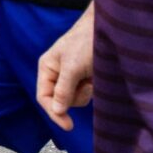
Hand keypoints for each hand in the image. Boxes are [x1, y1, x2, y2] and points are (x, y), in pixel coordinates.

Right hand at [35, 4, 93, 130]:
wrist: (108, 27)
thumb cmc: (87, 40)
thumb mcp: (73, 66)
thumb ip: (63, 90)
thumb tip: (57, 111)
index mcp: (47, 68)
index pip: (44, 98)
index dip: (54, 113)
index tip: (69, 126)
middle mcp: (57, 73)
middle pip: (60, 101)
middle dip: (75, 97)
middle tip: (87, 85)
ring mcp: (72, 75)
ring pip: (75, 98)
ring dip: (86, 92)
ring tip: (92, 77)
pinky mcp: (86, 76)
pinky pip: (86, 92)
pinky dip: (93, 88)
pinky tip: (97, 76)